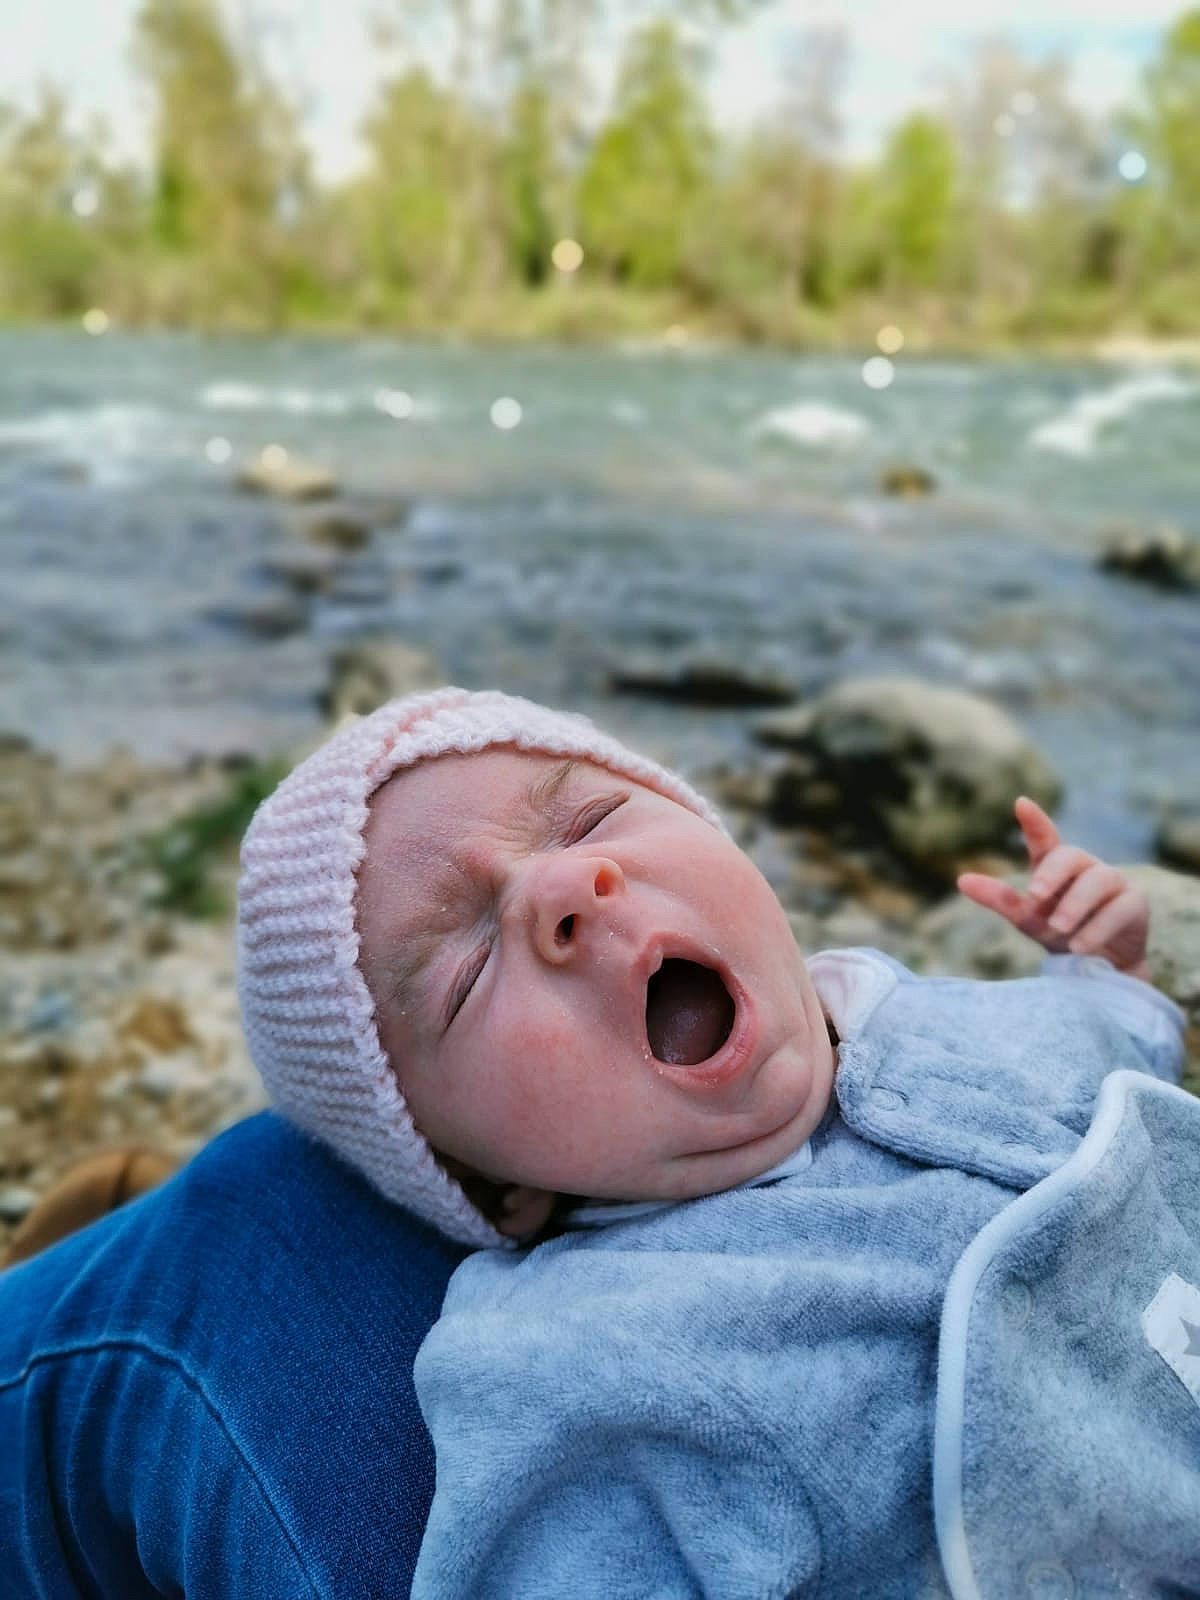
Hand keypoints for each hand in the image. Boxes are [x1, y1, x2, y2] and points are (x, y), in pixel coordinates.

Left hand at [956, 796, 1149, 979]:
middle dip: (1052, 874)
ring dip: (1075, 905)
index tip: (1021, 804)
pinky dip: (1097, 928)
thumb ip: (999, 899)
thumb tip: (962, 880)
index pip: (1046, 840)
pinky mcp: (1135, 903)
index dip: (1035, 822)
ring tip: (1058, 929)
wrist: (1099, 967)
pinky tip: (1080, 946)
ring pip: (1098, 880)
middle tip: (1035, 895)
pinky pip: (1119, 909)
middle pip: (1070, 855)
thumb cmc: (1061, 934)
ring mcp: (1113, 881)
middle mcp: (1085, 867)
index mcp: (1056, 867)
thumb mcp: (1027, 918)